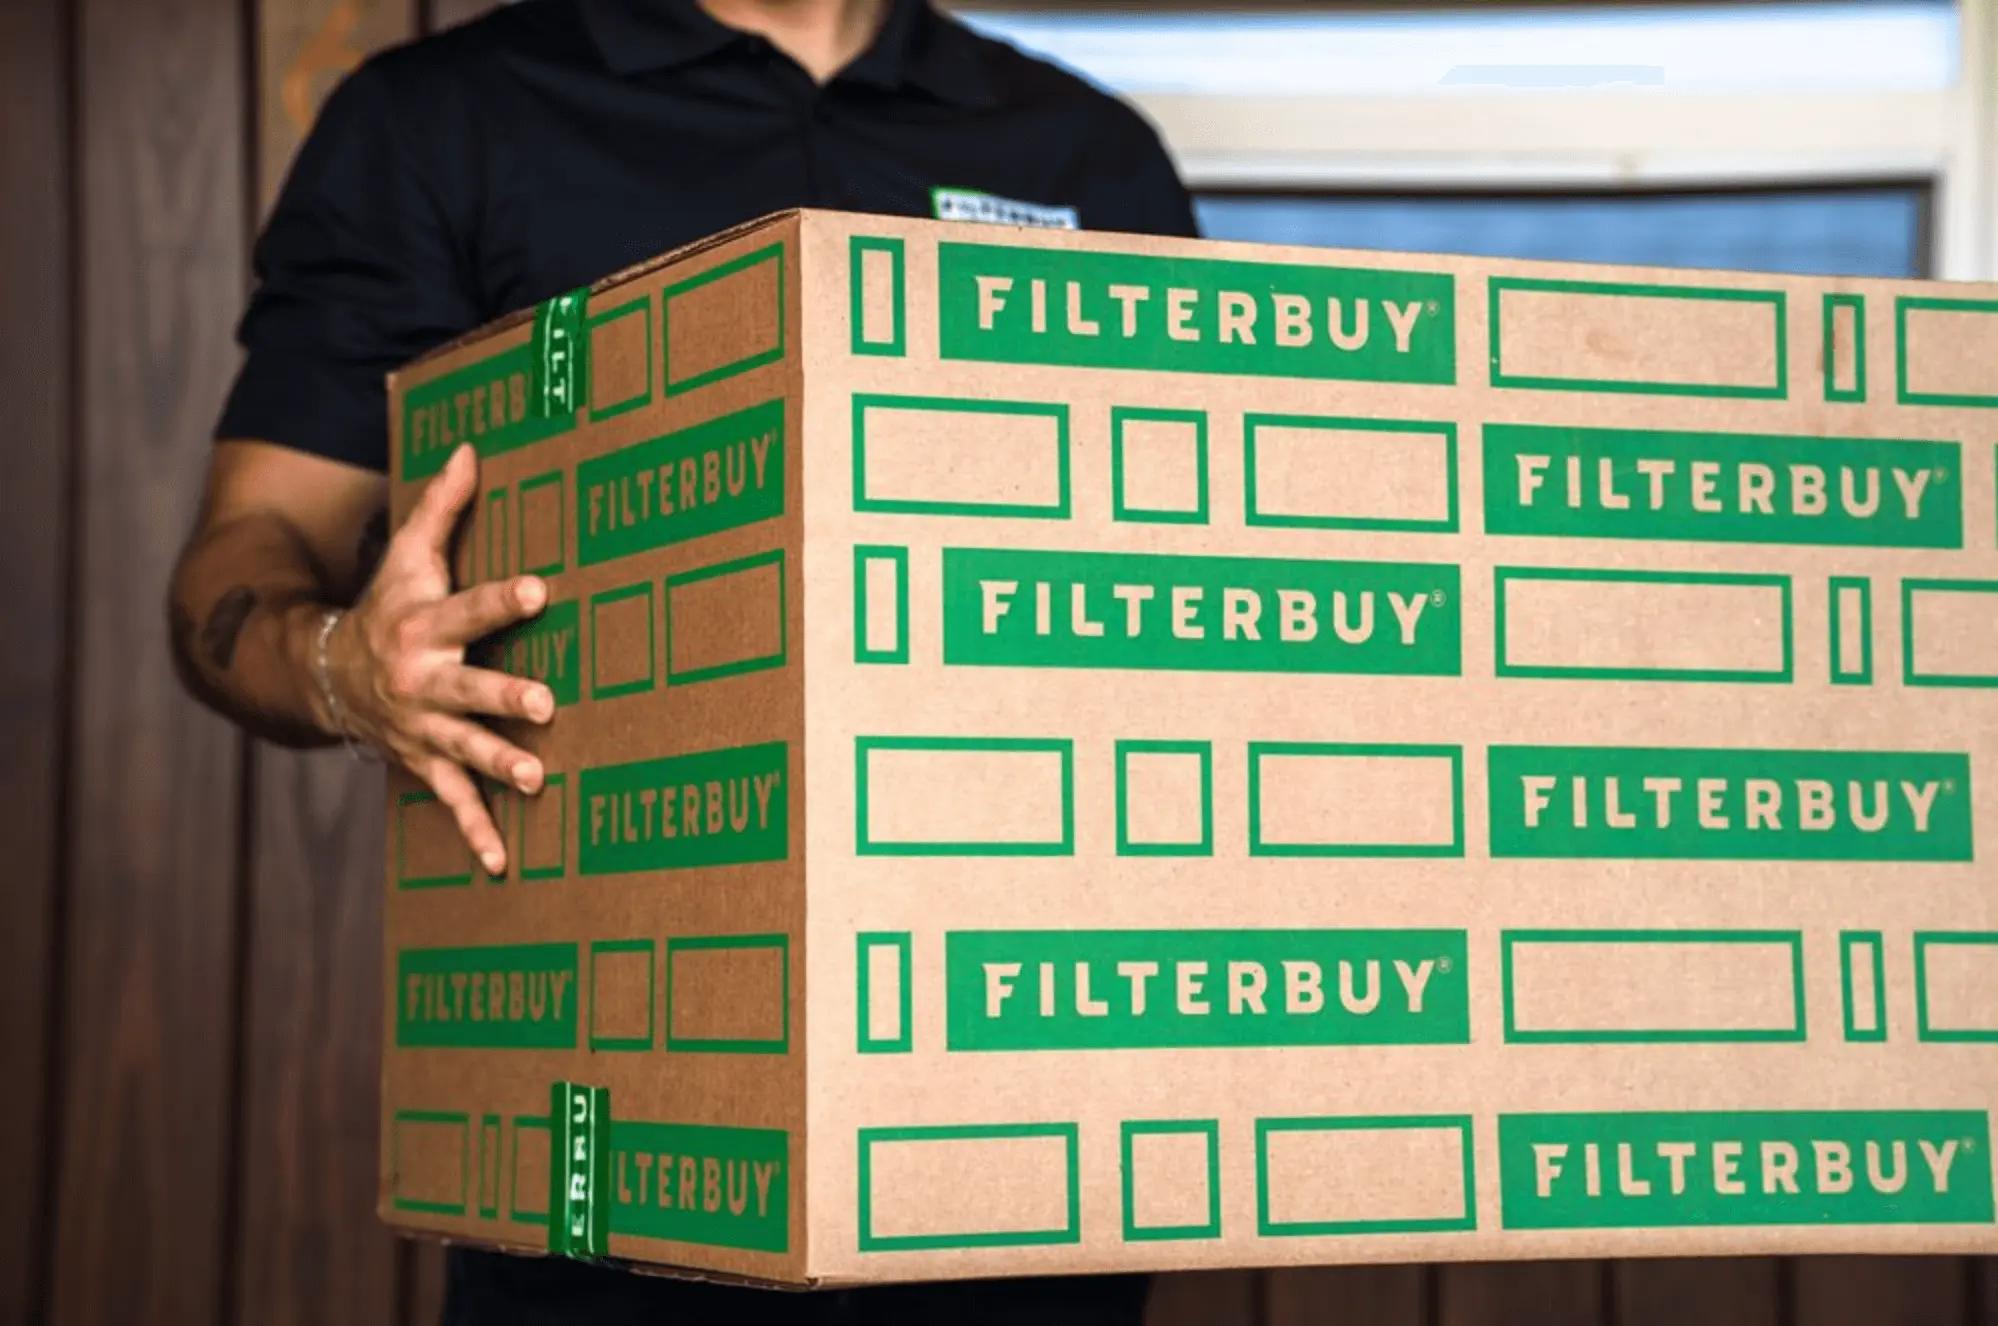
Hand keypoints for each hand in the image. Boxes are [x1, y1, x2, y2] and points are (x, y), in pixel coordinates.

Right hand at [321, 444, 551, 873]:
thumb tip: (472, 445)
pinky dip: (476, 833)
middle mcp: (423, 680)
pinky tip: (504, 862)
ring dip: (499, 765)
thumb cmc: (388, 606)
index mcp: (425, 625)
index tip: (542, 588)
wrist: (325, 674)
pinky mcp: (424, 763)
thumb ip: (442, 506)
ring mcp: (423, 727)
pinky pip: (451, 802)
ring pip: (464, 748)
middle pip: (468, 687)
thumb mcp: (408, 554)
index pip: (470, 607)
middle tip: (545, 703)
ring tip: (538, 779)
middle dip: (503, 696)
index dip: (504, 597)